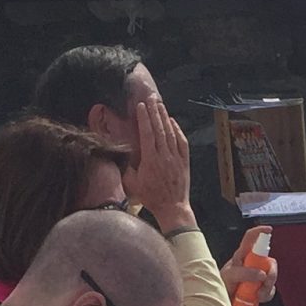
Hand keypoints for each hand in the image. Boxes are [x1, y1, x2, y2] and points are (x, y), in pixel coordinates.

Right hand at [127, 96, 197, 232]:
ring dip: (165, 117)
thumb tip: (121, 153)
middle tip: (151, 97)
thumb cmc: (150, 197)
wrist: (173, 208)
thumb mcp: (132, 183)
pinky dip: (177, 130)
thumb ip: (127, 167)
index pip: (147, 133)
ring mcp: (176, 157)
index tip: (141, 106)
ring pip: (171, 133)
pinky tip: (172, 121)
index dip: (144, 118)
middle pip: (159, 128)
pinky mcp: (184, 161)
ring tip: (160, 104)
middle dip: (154, 111)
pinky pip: (182, 142)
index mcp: (151, 159)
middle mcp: (165, 155)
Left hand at [222, 229, 276, 305]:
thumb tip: (261, 274)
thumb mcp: (229, 276)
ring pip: (271, 277)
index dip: (260, 232)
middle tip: (264, 281)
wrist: (221, 302)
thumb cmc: (220, 285)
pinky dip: (266, 295)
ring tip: (257, 294)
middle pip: (269, 261)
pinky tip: (258, 297)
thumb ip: (244, 273)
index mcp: (242, 256)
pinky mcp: (260, 288)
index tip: (269, 230)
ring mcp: (257, 276)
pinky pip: (270, 290)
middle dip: (271, 273)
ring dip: (268, 287)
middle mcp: (251, 264)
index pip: (251, 238)